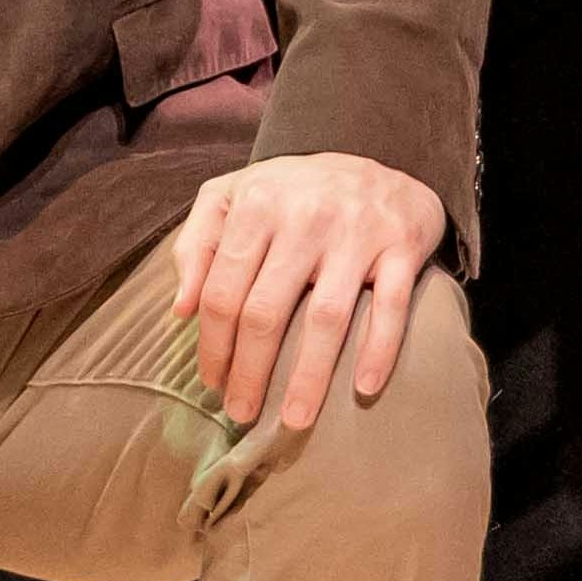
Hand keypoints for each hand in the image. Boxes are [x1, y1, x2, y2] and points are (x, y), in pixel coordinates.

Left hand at [166, 150, 446, 435]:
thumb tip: (180, 310)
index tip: (212, 382)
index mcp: (257, 204)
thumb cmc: (293, 192)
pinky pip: (391, 306)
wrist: (380, 159)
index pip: (222, 291)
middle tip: (241, 413)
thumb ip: (197, 245)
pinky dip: (379, 349)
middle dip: (249, 371)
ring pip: (326, 317)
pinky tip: (364, 388)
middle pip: (266, 311)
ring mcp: (356, 232)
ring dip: (308, 376)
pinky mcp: (401, 246)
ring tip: (293, 421)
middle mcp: (305, 217)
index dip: (212, 345)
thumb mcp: (233, 196)